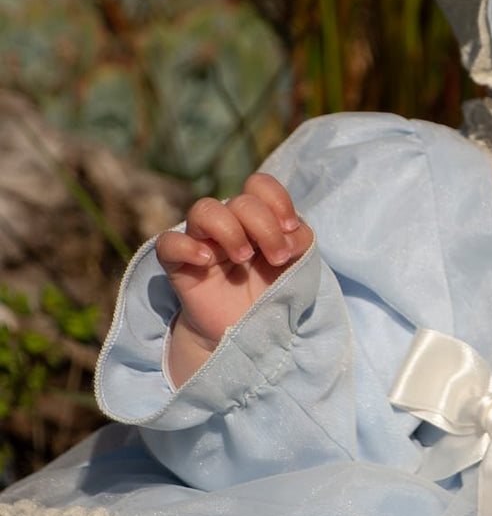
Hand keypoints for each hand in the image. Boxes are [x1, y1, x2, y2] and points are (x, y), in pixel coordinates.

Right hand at [156, 173, 312, 383]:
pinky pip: (168, 243)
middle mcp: (227, 223)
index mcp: (255, 217)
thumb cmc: (271, 290)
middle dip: (265, 227)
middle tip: (277, 258)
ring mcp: (201, 241)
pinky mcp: (179, 266)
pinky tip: (208, 261)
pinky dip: (187, 246)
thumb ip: (299, 240)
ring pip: (203, 209)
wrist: (247, 330)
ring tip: (243, 258)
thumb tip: (289, 231)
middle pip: (241, 201)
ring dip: (230, 230)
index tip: (291, 228)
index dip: (277, 199)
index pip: (259, 185)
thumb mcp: (295, 263)